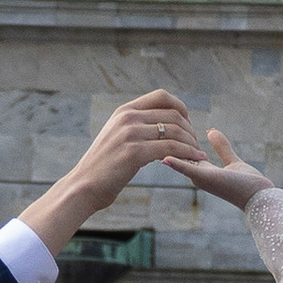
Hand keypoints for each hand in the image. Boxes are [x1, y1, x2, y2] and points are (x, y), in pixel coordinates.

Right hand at [79, 89, 199, 202]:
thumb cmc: (102, 167)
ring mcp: (130, 134)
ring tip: (198, 154)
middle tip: (195, 143)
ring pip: (175, 131)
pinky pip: (171, 149)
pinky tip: (197, 160)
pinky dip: (188, 154)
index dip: (181, 107)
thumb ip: (134, 127)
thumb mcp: (115, 137)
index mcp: (123, 111)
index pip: (161, 96)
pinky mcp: (134, 153)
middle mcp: (127, 118)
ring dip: (191, 143)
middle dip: (190, 129)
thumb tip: (157, 127)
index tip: (188, 123)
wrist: (83, 186)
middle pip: (173, 114)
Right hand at [157, 125, 269, 211]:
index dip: (175, 141)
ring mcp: (201, 178)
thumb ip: (221, 147)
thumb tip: (211, 131)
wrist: (260, 197)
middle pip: (178, 156)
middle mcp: (198, 176)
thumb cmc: (248, 184)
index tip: (165, 128)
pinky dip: (177, 164)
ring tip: (153, 138)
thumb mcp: (232, 161)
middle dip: (166, 144)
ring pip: (179, 162)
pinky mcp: (206, 178)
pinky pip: (188, 169)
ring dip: (167, 151)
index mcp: (203, 172)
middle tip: (154, 129)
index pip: (183, 154)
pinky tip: (164, 158)